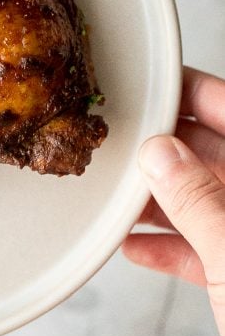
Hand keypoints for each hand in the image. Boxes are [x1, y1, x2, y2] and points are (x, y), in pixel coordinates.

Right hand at [123, 66, 224, 335]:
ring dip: (163, 202)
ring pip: (208, 205)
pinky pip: (207, 251)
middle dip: (169, 153)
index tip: (155, 84)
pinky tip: (137, 247)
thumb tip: (160, 154)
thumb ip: (198, 201)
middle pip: (217, 159)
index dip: (196, 94)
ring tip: (119, 196)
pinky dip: (172, 248)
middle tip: (123, 143)